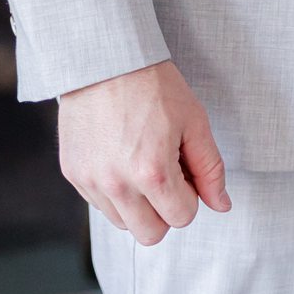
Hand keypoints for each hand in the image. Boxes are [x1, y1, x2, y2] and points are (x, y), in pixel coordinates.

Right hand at [58, 59, 229, 245]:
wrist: (106, 58)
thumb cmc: (153, 85)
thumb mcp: (194, 121)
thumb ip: (210, 169)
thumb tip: (221, 205)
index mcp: (152, 172)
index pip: (182, 217)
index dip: (190, 195)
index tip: (184, 168)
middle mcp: (116, 184)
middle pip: (150, 234)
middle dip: (165, 210)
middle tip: (166, 174)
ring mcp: (90, 181)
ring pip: (123, 223)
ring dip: (138, 204)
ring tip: (141, 163)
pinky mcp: (72, 173)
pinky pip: (99, 204)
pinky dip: (114, 192)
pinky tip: (120, 157)